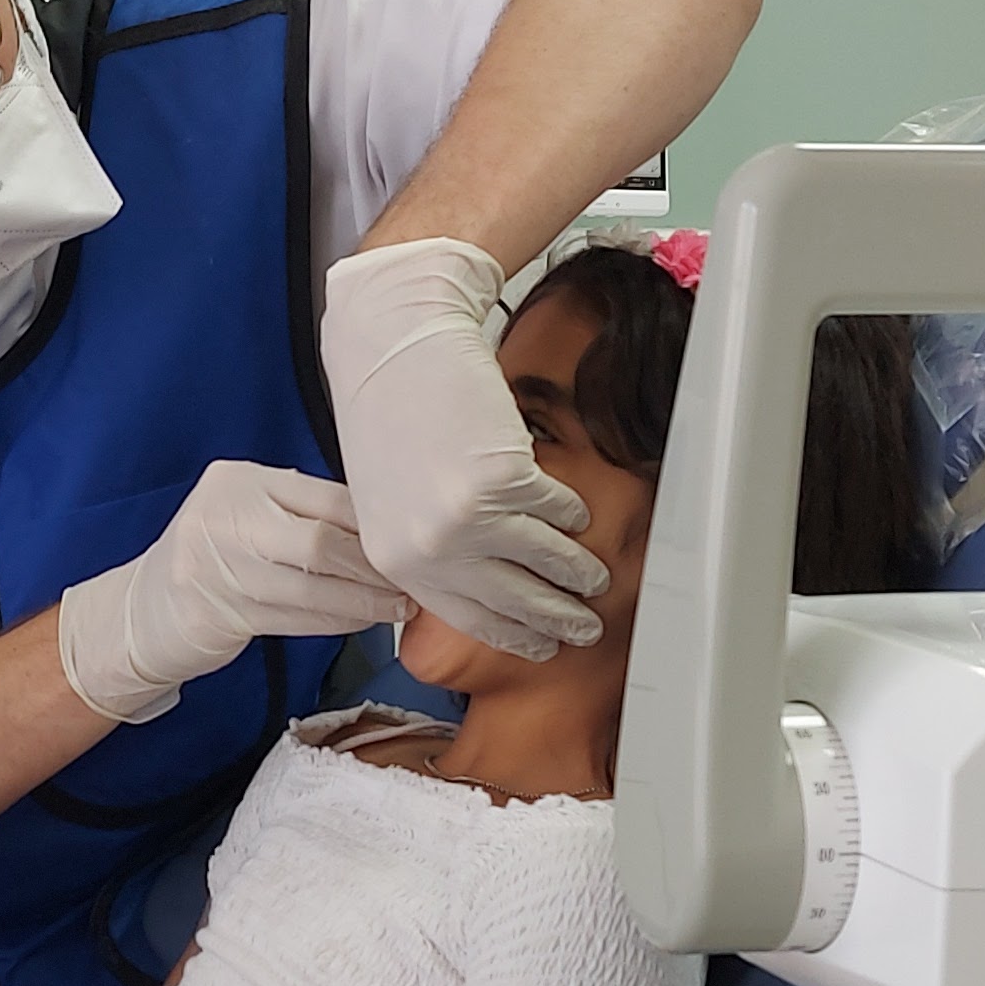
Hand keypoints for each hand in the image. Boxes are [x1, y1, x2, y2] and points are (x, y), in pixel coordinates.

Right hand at [56, 459, 400, 729]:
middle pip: (320, 540)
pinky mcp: (221, 613)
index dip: (374, 522)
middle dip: (373, 565)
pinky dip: (336, 621)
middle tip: (413, 579)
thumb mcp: (245, 515)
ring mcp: (220, 566)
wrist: (142, 611)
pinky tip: (362, 621)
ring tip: (398, 606)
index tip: (411, 539)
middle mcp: (226, 516)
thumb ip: (297, 511)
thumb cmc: (212, 560)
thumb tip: (380, 524)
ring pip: (312, 585)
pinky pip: (296, 618)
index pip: (323, 495)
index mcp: (239, 481)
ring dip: (363, 600)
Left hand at [321, 238, 605, 659]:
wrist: (393, 341)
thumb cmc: (386, 406)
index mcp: (396, 557)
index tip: (542, 644)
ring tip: (597, 580)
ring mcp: (466, 520)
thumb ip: (427, 544)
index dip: (514, 634)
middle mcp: (428, 549)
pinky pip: (555, 510)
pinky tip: (581, 515)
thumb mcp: (391, 495)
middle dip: (557, 619)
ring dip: (578, 574)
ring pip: (544, 562)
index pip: (467, 616)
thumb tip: (474, 578)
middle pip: (513, 601)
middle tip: (586, 628)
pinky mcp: (503, 482)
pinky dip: (572, 514)